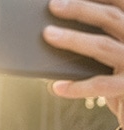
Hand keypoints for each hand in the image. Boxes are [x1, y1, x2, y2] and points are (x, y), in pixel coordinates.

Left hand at [44, 0, 123, 126]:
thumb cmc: (118, 76)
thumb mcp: (112, 53)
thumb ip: (98, 37)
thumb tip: (55, 28)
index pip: (120, 3)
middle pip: (111, 18)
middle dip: (81, 9)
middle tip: (54, 5)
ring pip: (103, 46)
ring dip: (74, 39)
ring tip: (48, 34)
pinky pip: (101, 84)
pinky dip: (77, 86)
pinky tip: (57, 87)